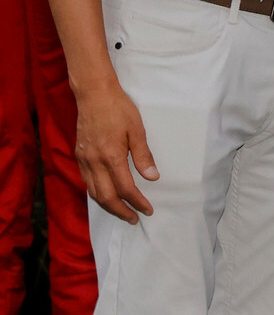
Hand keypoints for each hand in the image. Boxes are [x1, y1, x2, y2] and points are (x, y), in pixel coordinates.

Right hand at [73, 78, 158, 222]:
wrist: (94, 95)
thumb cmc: (119, 109)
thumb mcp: (137, 130)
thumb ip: (143, 156)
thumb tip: (152, 178)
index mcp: (111, 156)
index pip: (125, 188)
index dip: (137, 202)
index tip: (148, 210)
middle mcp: (94, 162)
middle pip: (106, 197)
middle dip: (121, 211)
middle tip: (135, 219)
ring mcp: (84, 160)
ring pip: (93, 192)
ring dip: (108, 205)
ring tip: (123, 212)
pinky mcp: (79, 156)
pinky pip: (87, 182)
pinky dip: (97, 193)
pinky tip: (107, 195)